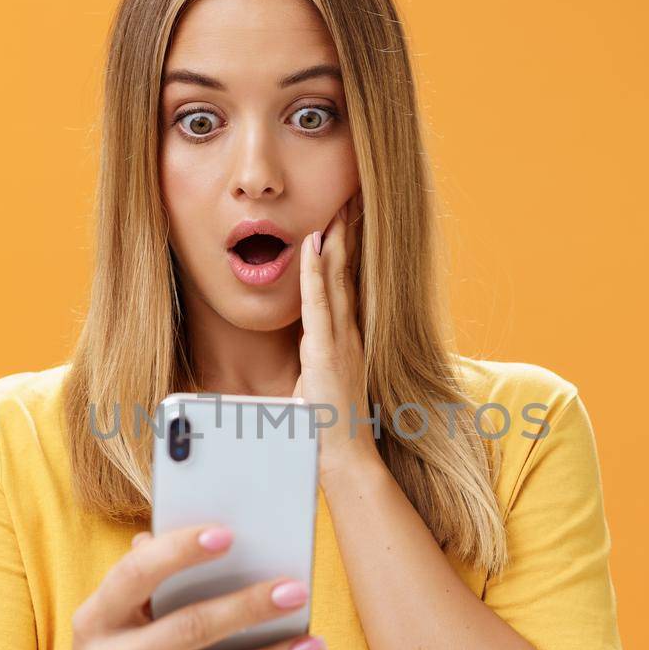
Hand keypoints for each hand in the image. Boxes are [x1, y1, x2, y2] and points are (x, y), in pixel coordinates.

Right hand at [59, 525, 327, 649]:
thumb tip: (205, 534)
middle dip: (247, 608)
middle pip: (190, 629)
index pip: (137, 575)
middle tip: (296, 591)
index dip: (180, 552)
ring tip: (313, 645)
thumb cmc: (117, 646)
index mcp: (97, 616)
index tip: (228, 535)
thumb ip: (149, 575)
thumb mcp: (115, 611)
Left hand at [293, 192, 380, 480]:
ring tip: (339, 202)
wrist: (346, 456)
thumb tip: (296, 355)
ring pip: (337, 277)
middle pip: (347, 269)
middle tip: (351, 193)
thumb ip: (311, 364)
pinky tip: (312, 243)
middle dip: (348, 230)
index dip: (346, 246)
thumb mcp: (316, 385)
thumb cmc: (328, 426)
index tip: (347, 214)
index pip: (346, 282)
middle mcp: (349, 332)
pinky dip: (314, 270)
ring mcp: (341, 339)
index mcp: (346, 337)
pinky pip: (319, 302)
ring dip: (336, 238)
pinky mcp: (327, 350)